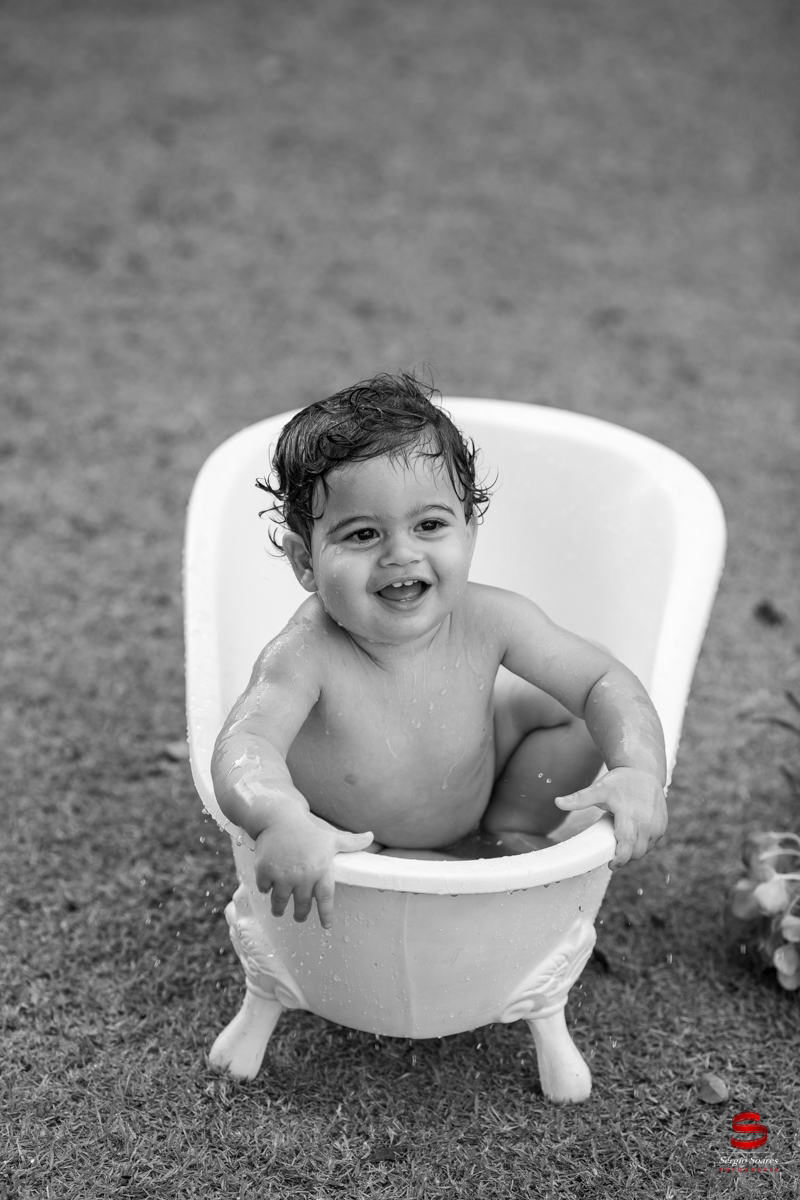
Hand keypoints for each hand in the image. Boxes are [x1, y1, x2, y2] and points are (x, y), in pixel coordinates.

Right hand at [252, 808, 372, 928]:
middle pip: (302, 903)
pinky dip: (266, 889)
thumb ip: (351, 842)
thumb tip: (371, 836)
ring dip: (280, 909)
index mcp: (321, 869)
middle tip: (300, 918)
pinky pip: (265, 888)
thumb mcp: (331, 836)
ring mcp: (283, 875)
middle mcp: (303, 876)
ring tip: (279, 911)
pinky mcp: (265, 871)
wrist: (278, 816)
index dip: (326, 914)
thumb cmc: (307, 826)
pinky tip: (268, 889)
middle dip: (301, 913)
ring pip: (281, 901)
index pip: (326, 898)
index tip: (326, 926)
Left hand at [555, 767, 666, 869]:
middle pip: (636, 852)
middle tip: (612, 849)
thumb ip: (579, 798)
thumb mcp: (599, 789)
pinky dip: (641, 844)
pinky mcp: (662, 827)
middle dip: (624, 856)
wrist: (644, 772)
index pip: (628, 846)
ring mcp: (657, 826)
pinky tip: (632, 835)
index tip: (611, 864)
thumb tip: (557, 802)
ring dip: (632, 850)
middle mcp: (647, 823)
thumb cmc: (620, 782)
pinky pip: (651, 844)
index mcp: (630, 815)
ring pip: (644, 850)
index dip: (620, 859)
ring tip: (621, 837)